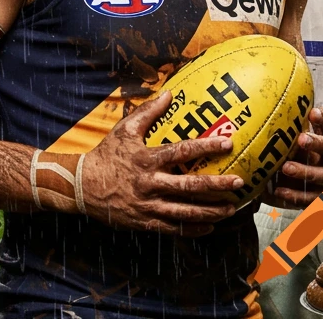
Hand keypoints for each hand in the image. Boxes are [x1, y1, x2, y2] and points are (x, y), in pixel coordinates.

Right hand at [78, 92, 242, 235]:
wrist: (84, 185)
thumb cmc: (108, 153)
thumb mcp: (125, 129)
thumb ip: (148, 111)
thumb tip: (169, 93)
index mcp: (147, 158)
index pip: (182, 152)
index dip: (206, 147)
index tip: (228, 143)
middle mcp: (151, 183)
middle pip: (189, 186)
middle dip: (217, 185)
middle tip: (238, 183)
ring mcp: (149, 205)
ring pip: (185, 211)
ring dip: (210, 211)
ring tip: (230, 209)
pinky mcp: (146, 221)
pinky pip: (174, 228)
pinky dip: (193, 228)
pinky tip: (209, 226)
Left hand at [267, 107, 322, 207]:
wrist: (297, 180)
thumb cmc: (297, 148)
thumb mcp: (297, 134)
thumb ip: (293, 122)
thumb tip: (271, 100)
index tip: (312, 112)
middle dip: (319, 143)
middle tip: (301, 139)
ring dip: (306, 171)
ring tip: (286, 167)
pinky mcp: (322, 197)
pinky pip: (312, 198)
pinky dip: (296, 195)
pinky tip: (279, 191)